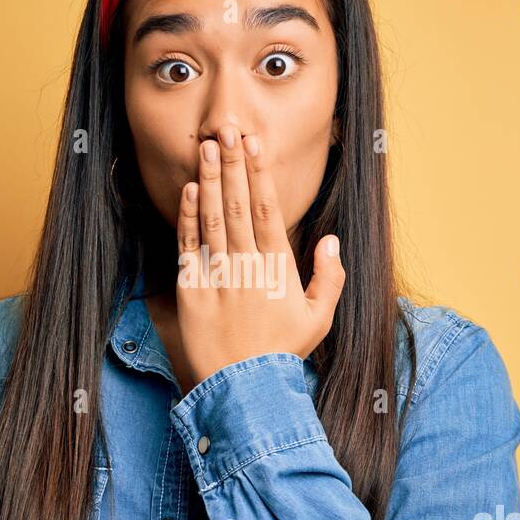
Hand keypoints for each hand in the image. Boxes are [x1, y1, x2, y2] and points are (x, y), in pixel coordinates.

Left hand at [175, 123, 344, 385]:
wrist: (245, 389)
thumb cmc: (283, 353)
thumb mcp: (319, 319)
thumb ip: (329, 277)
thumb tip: (330, 240)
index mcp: (278, 268)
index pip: (268, 210)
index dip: (260, 174)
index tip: (253, 145)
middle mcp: (247, 265)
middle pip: (239, 204)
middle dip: (232, 164)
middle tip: (226, 130)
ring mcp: (218, 275)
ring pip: (214, 218)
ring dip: (210, 180)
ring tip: (206, 147)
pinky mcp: (192, 290)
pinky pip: (189, 246)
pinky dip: (189, 217)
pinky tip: (189, 190)